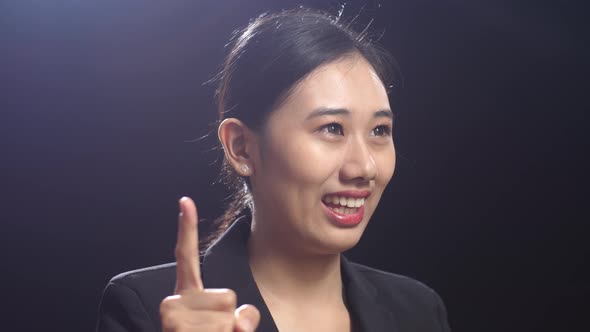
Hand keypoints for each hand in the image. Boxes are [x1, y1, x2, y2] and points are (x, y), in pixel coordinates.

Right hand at [160, 197, 259, 331]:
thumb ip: (235, 319)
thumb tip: (242, 319)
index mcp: (184, 300)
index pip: (186, 258)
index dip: (187, 229)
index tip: (185, 200)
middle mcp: (174, 303)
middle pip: (229, 297)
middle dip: (232, 323)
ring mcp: (175, 316)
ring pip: (231, 315)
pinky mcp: (177, 325)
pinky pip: (228, 327)